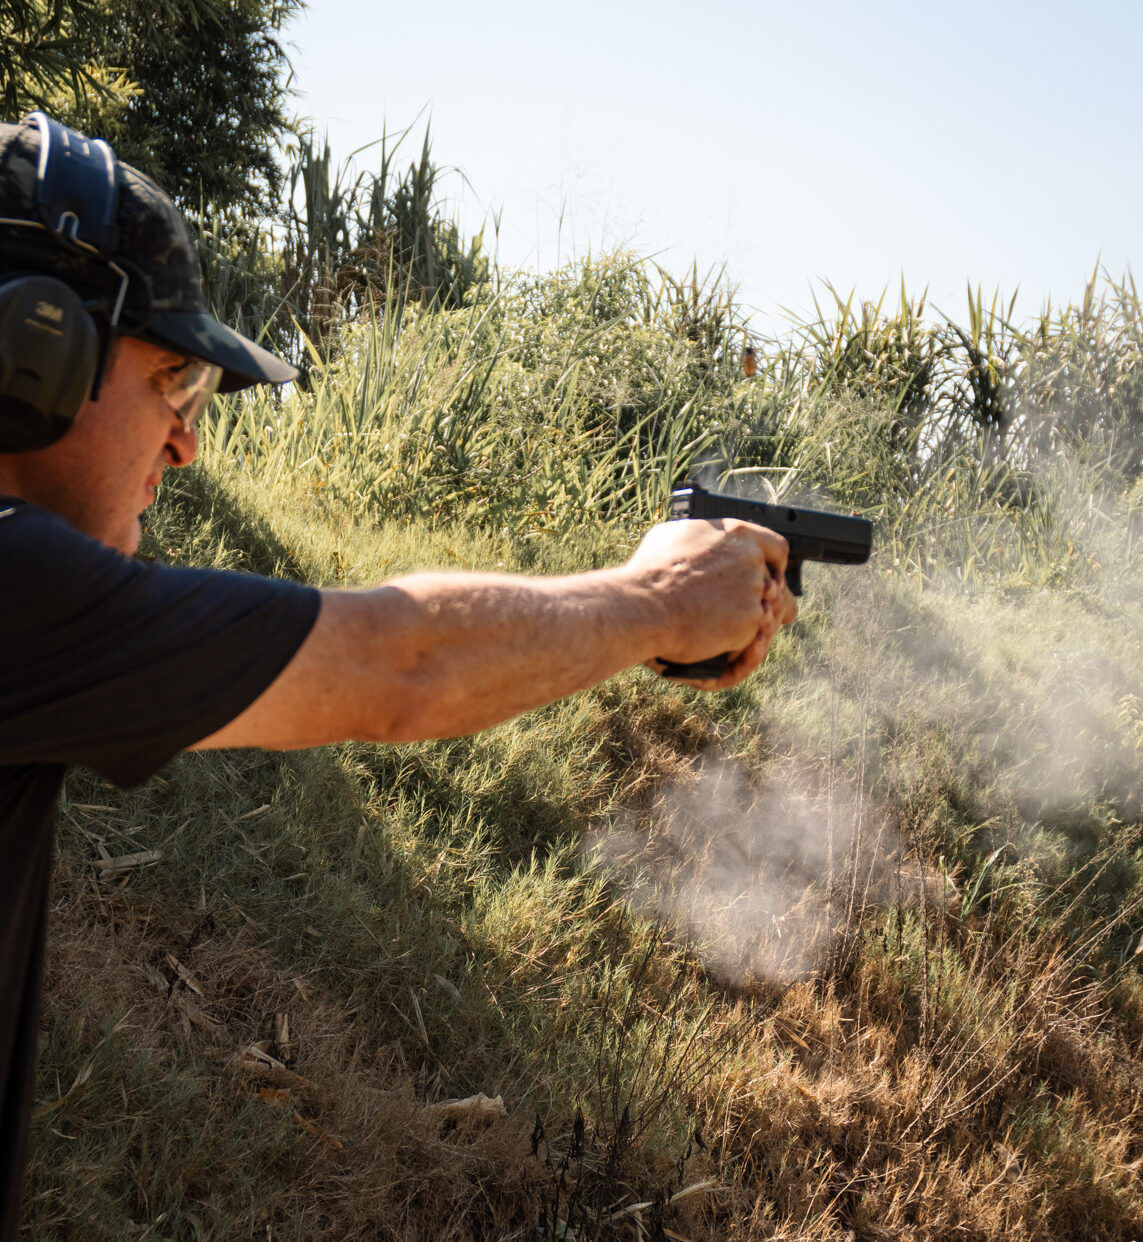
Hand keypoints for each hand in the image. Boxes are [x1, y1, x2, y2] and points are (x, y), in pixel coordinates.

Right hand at [625, 517, 797, 689]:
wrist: (644, 605)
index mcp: (735, 533)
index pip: (775, 547)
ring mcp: (753, 589)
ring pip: (766, 611)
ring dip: (755, 623)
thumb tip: (701, 541)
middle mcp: (751, 558)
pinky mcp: (750, 619)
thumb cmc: (650, 571)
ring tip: (740, 634)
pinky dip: (746, 645)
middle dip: (763, 599)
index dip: (774, 564)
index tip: (770, 576)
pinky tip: (734, 648)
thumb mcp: (672, 535)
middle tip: (756, 612)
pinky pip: (755, 635)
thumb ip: (700, 538)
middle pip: (773, 583)